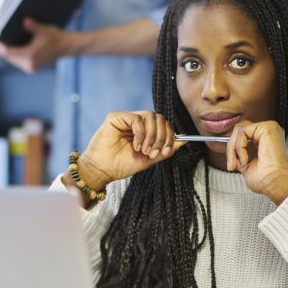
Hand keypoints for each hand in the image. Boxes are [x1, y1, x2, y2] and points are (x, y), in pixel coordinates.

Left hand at [0, 17, 71, 72]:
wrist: (66, 47)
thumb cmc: (56, 38)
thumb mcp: (44, 29)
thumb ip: (33, 26)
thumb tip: (25, 21)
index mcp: (31, 55)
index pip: (8, 52)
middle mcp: (30, 64)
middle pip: (8, 57)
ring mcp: (31, 68)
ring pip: (12, 60)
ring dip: (4, 52)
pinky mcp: (32, 68)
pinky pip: (17, 62)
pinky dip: (12, 55)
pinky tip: (8, 47)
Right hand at [72, 111, 186, 190]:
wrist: (103, 171)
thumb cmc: (121, 165)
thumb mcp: (149, 159)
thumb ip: (165, 150)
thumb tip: (184, 140)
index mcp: (145, 131)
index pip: (164, 124)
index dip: (169, 136)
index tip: (166, 151)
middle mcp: (137, 122)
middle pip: (160, 118)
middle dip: (162, 136)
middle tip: (154, 152)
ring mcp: (126, 118)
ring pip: (151, 116)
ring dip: (152, 136)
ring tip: (144, 150)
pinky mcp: (116, 117)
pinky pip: (137, 119)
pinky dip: (141, 134)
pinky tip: (136, 145)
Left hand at [226, 120, 287, 204]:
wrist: (273, 183)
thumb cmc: (265, 179)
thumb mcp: (245, 163)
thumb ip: (238, 152)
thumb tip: (230, 149)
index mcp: (266, 138)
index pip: (243, 133)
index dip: (233, 147)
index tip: (231, 164)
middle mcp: (269, 131)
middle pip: (240, 129)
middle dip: (231, 148)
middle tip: (232, 164)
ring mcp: (269, 128)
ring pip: (239, 130)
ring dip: (234, 148)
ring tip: (242, 162)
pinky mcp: (267, 128)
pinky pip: (243, 132)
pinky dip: (240, 148)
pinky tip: (246, 159)